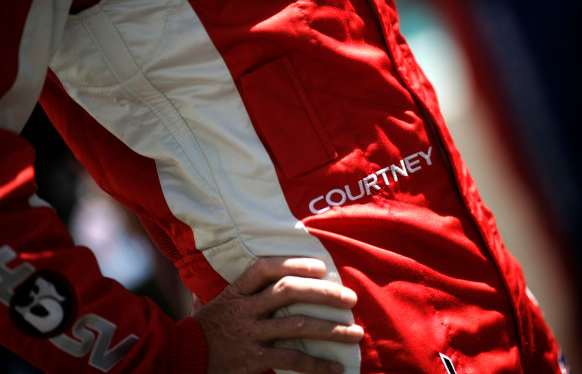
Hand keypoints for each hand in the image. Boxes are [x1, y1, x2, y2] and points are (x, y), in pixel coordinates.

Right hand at [191, 257, 362, 373]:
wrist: (180, 357)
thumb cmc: (205, 329)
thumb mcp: (219, 302)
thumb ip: (243, 291)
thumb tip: (272, 276)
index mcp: (236, 292)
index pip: (265, 269)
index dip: (294, 264)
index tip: (320, 267)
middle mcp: (244, 309)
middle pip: (288, 292)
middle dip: (323, 293)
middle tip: (350, 298)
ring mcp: (249, 334)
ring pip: (296, 325)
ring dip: (331, 328)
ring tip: (355, 331)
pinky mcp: (252, 360)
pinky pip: (290, 360)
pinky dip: (316, 364)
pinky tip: (335, 367)